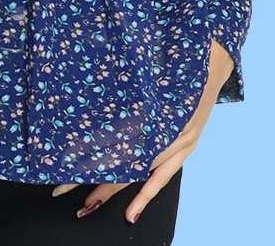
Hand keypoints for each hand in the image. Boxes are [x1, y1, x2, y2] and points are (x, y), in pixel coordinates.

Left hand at [50, 38, 235, 223]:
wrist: (212, 61)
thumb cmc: (177, 60)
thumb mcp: (150, 67)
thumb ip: (130, 81)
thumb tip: (94, 76)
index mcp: (152, 108)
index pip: (114, 135)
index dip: (90, 148)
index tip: (65, 158)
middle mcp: (164, 128)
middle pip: (122, 157)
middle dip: (92, 173)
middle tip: (62, 186)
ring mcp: (177, 142)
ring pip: (138, 172)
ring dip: (112, 189)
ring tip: (88, 204)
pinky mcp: (186, 147)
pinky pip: (163, 177)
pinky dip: (146, 194)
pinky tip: (132, 214)